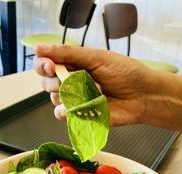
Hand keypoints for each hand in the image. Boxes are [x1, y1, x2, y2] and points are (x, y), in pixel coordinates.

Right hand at [33, 45, 153, 125]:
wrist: (142, 96)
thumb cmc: (125, 73)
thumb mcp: (97, 57)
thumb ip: (68, 54)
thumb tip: (39, 48)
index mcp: (74, 64)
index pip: (46, 64)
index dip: (42, 64)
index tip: (49, 65)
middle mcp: (71, 82)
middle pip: (45, 83)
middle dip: (53, 81)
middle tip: (68, 80)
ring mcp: (75, 100)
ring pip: (53, 99)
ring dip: (67, 94)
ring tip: (92, 91)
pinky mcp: (80, 116)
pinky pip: (61, 114)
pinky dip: (68, 110)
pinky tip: (83, 106)